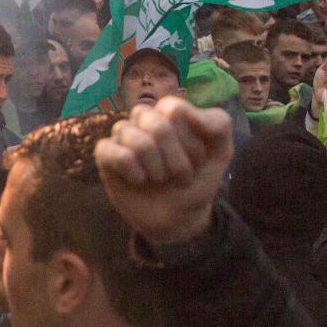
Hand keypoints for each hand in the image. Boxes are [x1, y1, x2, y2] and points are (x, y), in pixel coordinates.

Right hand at [93, 96, 233, 245]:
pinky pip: (112, 152)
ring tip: (160, 179)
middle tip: (180, 175)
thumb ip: (218, 124)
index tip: (197, 159)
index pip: (174, 109)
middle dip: (176, 160)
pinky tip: (139, 180)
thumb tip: (180, 108)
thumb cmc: (197, 181)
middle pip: (157, 125)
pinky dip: (133, 173)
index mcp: (170, 112)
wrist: (178, 217)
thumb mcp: (221, 154)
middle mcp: (144, 118)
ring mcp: (123, 135)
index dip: (189, 140)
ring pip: (136, 140)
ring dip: (156, 170)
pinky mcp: (105, 154)